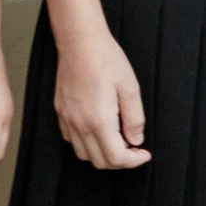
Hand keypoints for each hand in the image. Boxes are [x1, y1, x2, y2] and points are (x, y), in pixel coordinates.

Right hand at [52, 28, 151, 169]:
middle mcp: (80, 125)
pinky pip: (72, 140)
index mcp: (100, 121)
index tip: (144, 154)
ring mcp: (68, 120)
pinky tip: (99, 131)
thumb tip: (136, 140)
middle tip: (134, 150)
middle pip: (99, 161)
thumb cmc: (106, 60)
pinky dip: (87, 144)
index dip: (133, 161)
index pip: (116, 157)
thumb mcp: (130, 88)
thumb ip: (134, 118)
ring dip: (102, 154)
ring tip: (118, 140)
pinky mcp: (61, 113)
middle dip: (119, 161)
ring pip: (83, 154)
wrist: (80, 43)